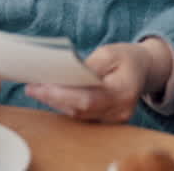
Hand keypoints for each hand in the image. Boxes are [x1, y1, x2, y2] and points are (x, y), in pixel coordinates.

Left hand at [25, 39, 170, 123]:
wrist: (143, 69)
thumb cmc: (126, 57)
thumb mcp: (109, 52)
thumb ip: (90, 65)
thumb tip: (65, 73)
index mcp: (123, 92)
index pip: (88, 98)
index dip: (63, 94)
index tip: (41, 85)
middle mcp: (119, 111)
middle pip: (80, 109)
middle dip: (53, 98)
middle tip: (31, 86)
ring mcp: (113, 119)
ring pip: (78, 114)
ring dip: (55, 102)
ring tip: (34, 88)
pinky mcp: (105, 120)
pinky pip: (81, 114)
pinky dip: (64, 104)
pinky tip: (48, 94)